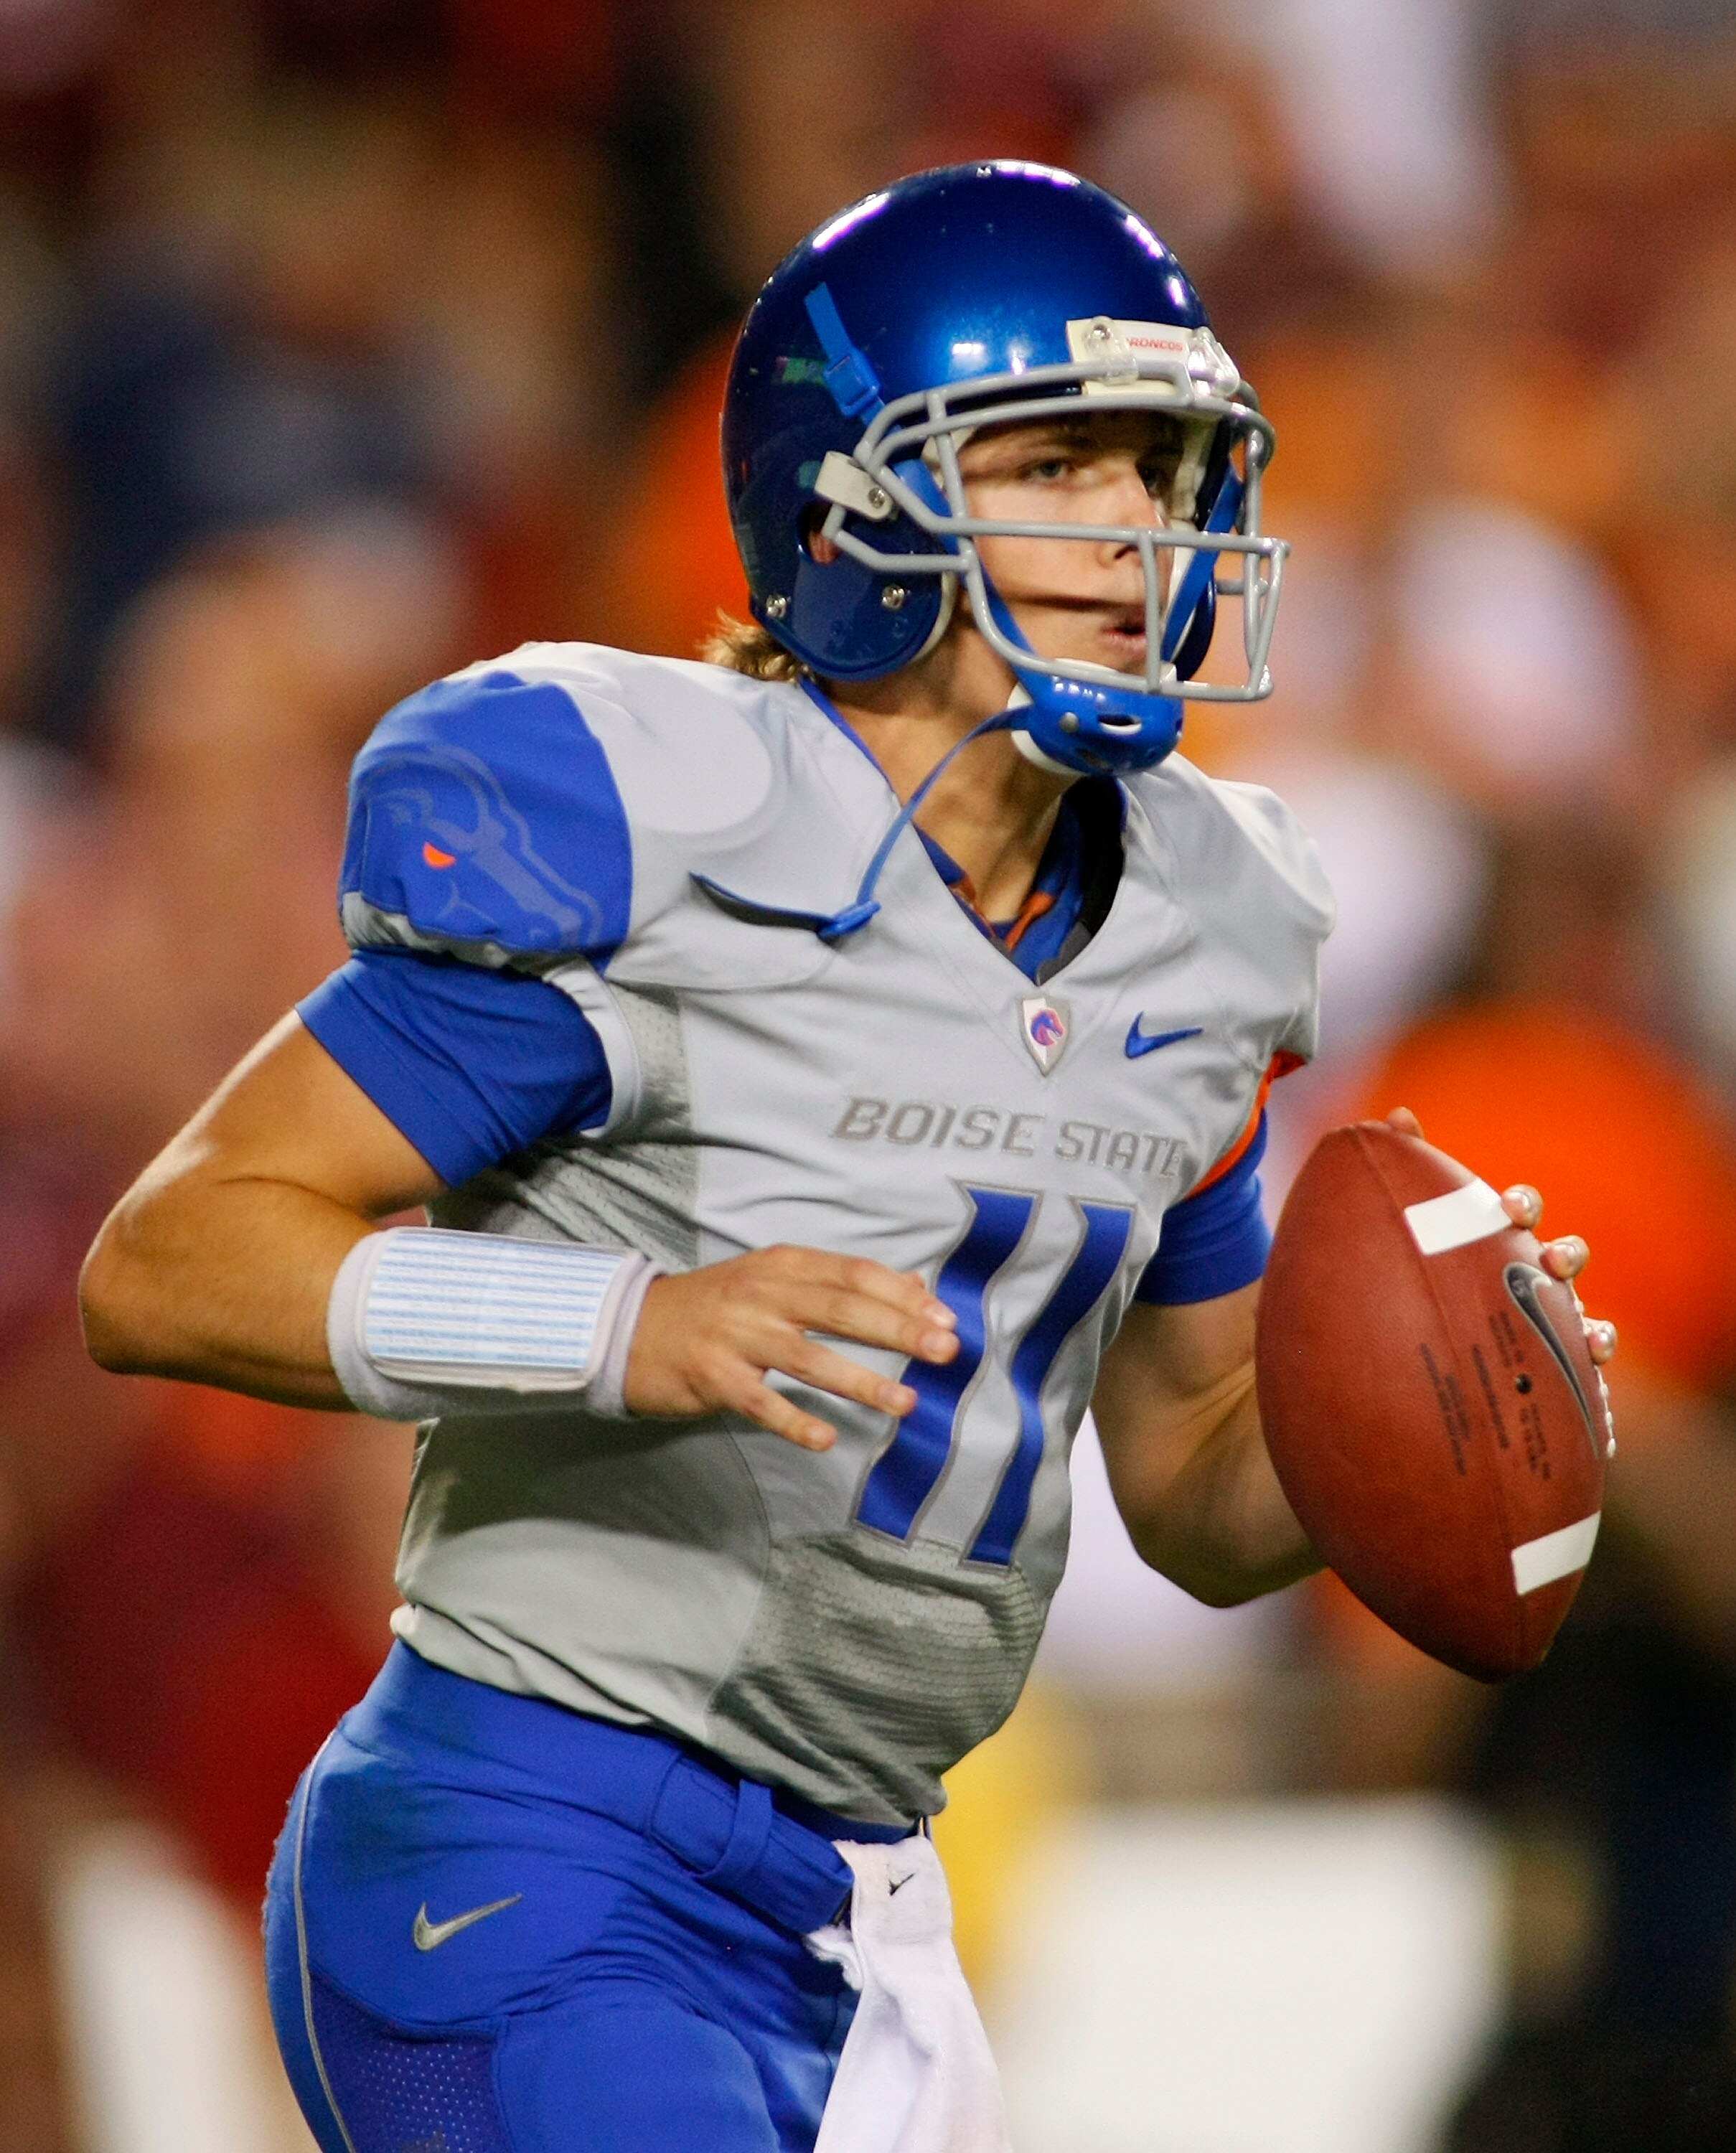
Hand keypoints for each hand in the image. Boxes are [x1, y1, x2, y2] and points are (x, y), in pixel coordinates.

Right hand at [624, 1245, 958, 1449]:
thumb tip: (914, 1290)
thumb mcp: (775, 1280)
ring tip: (906, 1403)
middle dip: (897, 1330)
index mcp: (782, 1265)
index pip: (853, 1274)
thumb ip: (840, 1283)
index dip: (902, 1296)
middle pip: (840, 1309)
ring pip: (807, 1357)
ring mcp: (735, 1335)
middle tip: (945, 1351)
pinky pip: (759, 1402)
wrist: (632, 1328)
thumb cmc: (716, 1306)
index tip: (945, 1319)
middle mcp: (761, 1293)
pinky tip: (826, 1438)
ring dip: (861, 1381)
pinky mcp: (712, 1376)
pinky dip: (793, 1420)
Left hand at [1385, 1107, 1616, 1367]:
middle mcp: (1533, 1277)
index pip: (1520, 1212)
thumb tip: (1398, 1115)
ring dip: (1590, 1315)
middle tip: (1550, 1259)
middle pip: (1565, 1256)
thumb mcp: (1413, 1232)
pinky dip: (1597, 1351)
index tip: (1507, 1209)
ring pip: (1584, 1312)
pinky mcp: (1558, 1364)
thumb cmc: (1427, 1279)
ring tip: (1585, 1335)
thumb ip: (1405, 1172)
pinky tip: (1592, 1358)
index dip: (1520, 1205)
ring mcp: (1551, 1320)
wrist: (1426, 1354)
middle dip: (1565, 1254)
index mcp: (1498, 1242)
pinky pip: (1587, 1360)